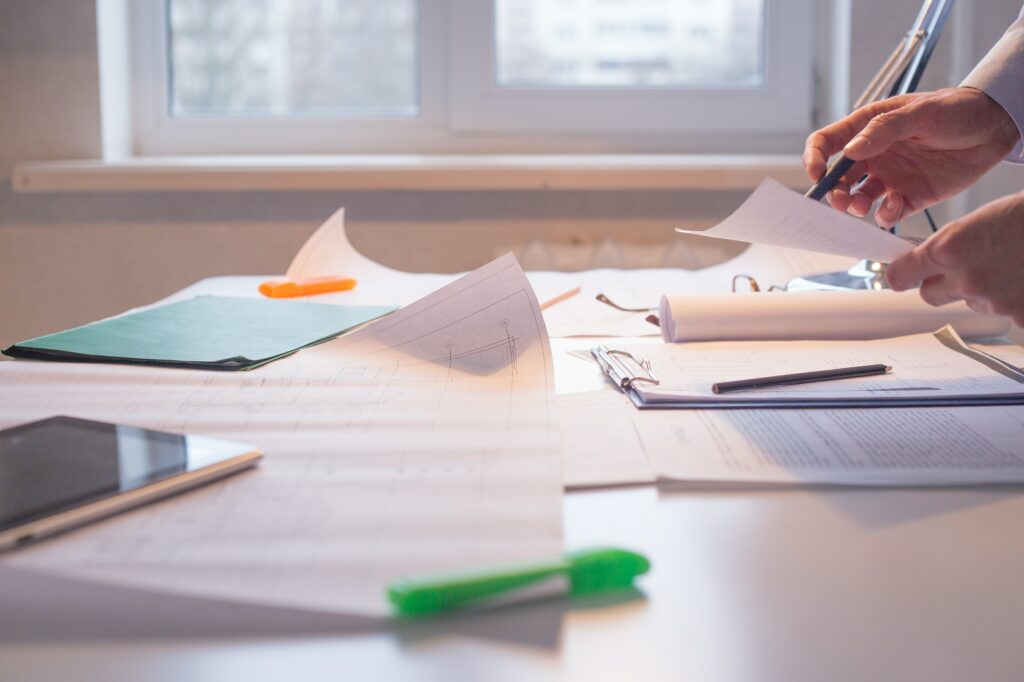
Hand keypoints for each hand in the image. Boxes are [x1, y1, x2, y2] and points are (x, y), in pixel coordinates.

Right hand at [803, 87, 1018, 227]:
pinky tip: (895, 206)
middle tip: (840, 201)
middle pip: (838, 177)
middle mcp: (874, 154)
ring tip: (863, 206)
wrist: (995, 129)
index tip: (815, 174)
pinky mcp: (909, 196)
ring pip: (858, 198)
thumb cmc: (958, 110)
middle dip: (833, 191)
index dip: (814, 158)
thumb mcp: (921, 112)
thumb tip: (850, 150)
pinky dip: (885, 215)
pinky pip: (887, 212)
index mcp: (869, 128)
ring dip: (854, 205)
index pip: (828, 142)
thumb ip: (884, 130)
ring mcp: (890, 176)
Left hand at [886, 192, 1023, 325]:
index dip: (901, 275)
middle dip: (941, 283)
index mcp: (949, 249)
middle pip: (931, 295)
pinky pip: (1007, 312)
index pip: (900, 275)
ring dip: (986, 288)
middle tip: (966, 266)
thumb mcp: (980, 219)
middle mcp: (966, 279)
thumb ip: (950, 245)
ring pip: (972, 301)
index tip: (900, 275)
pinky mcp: (1020, 316)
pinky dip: (1016, 300)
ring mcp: (994, 301)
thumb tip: (929, 261)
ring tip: (1013, 263)